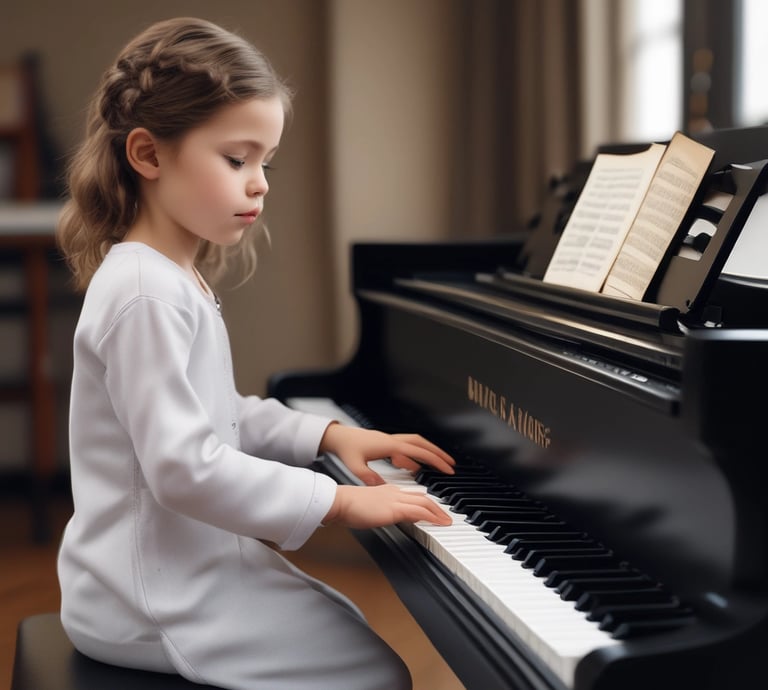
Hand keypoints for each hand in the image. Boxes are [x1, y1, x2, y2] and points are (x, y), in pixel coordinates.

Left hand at [318, 423, 454, 485]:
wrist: (339, 437)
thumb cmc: (347, 449)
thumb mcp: (355, 466)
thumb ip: (368, 477)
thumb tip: (380, 487)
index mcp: (390, 446)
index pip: (419, 452)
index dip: (435, 461)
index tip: (448, 470)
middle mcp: (393, 441)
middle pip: (422, 444)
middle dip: (438, 453)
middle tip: (451, 465)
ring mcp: (390, 440)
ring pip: (416, 443)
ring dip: (428, 452)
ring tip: (437, 465)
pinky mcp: (386, 443)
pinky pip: (406, 447)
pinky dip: (414, 456)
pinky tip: (413, 467)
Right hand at [322, 484, 451, 527]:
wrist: (340, 501)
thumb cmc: (347, 506)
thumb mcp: (367, 506)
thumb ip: (379, 510)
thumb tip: (386, 517)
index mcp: (387, 491)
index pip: (412, 495)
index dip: (425, 502)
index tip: (432, 510)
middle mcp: (394, 492)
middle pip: (422, 497)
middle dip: (436, 507)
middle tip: (445, 516)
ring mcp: (395, 500)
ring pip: (424, 502)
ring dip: (438, 512)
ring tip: (446, 522)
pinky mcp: (394, 509)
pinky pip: (419, 511)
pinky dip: (431, 516)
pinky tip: (438, 523)